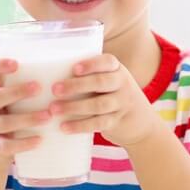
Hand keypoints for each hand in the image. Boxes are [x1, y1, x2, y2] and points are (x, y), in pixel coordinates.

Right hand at [0, 58, 50, 166]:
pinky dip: (23, 143)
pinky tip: (39, 139)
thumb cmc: (5, 114)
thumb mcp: (5, 98)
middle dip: (17, 92)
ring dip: (26, 118)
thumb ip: (19, 84)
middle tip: (39, 87)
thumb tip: (56, 64)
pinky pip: (7, 145)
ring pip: (3, 122)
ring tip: (47, 116)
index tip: (17, 63)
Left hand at [49, 54, 164, 147]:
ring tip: (54, 109)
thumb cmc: (111, 94)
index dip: (91, 64)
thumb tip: (50, 67)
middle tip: (54, 89)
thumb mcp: (109, 79)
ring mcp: (122, 104)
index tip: (74, 68)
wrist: (140, 121)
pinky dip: (80, 126)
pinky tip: (64, 127)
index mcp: (117, 69)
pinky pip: (98, 124)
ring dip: (74, 107)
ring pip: (99, 105)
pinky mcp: (117, 122)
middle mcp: (122, 84)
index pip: (107, 62)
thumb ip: (90, 74)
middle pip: (101, 83)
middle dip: (77, 86)